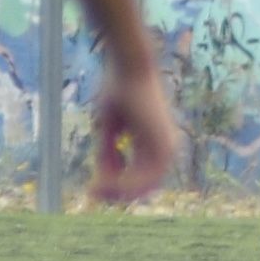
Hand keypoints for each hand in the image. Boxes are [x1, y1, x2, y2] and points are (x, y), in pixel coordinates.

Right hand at [85, 58, 185, 206]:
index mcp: (155, 145)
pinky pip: (144, 178)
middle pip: (142, 187)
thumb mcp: (110, 128)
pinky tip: (103, 182)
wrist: (130, 67)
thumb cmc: (118, 90)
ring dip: (118, 191)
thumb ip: (109, 153)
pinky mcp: (163, 146)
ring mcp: (167, 148)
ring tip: (95, 190)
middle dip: (116, 193)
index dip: (116, 186)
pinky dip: (123, 184)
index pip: (139, 178)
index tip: (93, 189)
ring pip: (143, 187)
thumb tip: (105, 180)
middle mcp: (166, 149)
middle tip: (92, 194)